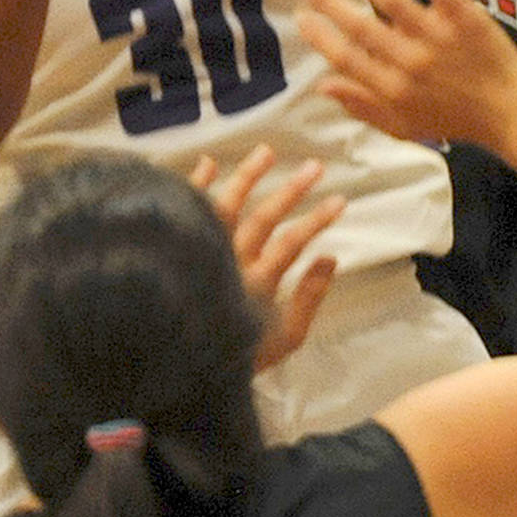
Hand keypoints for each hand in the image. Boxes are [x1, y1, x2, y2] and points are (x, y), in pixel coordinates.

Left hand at [191, 144, 342, 369]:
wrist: (178, 365)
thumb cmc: (236, 355)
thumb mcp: (284, 339)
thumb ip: (309, 298)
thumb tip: (330, 257)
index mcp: (256, 283)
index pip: (292, 242)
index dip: (317, 220)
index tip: (341, 200)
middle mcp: (228, 261)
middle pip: (263, 218)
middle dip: (292, 191)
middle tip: (315, 167)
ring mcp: (200, 252)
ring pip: (224, 206)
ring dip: (247, 177)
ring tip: (266, 151)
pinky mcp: (175, 248)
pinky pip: (184, 211)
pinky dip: (195, 186)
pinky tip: (207, 162)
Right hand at [295, 0, 516, 148]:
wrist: (510, 113)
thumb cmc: (454, 120)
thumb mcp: (403, 127)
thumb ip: (362, 106)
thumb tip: (321, 85)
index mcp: (392, 90)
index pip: (345, 59)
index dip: (319, 37)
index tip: (299, 16)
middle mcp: (410, 63)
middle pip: (359, 25)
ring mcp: (438, 39)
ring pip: (391, 0)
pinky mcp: (465, 19)